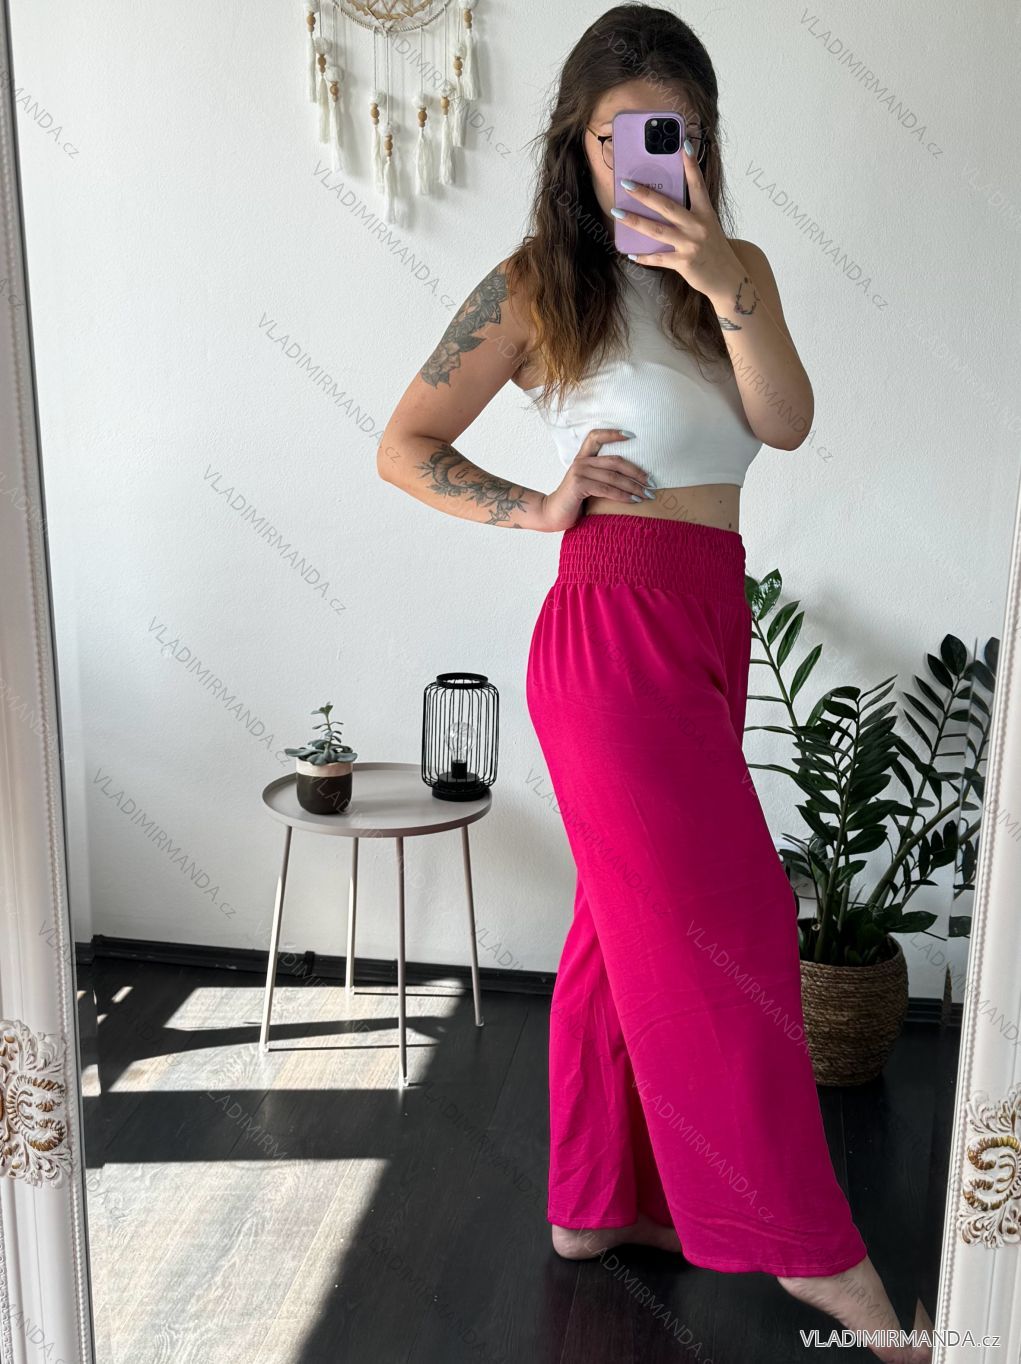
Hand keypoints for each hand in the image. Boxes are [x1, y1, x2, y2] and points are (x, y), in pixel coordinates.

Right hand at [538, 428, 653, 531]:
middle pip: (615, 460)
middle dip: (637, 471)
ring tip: (647, 494)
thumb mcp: (588, 485)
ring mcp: (579, 472)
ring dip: (634, 486)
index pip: (596, 436)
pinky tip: (633, 501)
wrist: (551, 515)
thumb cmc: (573, 502)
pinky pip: (606, 489)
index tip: (633, 435)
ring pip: (613, 476)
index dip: (613, 433)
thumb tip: (631, 480)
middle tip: (652, 482)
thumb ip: (601, 477)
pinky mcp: (578, 485)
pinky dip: (622, 495)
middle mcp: (581, 462)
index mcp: (583, 458)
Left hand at [613, 139, 745, 302]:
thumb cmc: (713, 249)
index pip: (697, 184)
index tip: (683, 145)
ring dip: (634, 221)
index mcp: (706, 213)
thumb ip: (690, 215)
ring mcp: (690, 244)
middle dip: (644, 194)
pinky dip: (644, 257)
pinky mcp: (684, 262)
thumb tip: (663, 204)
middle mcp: (698, 226)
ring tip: (617, 213)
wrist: (727, 278)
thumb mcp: (707, 226)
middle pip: (667, 206)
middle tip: (625, 183)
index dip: (690, 164)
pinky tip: (631, 253)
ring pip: (656, 230)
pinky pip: (659, 258)